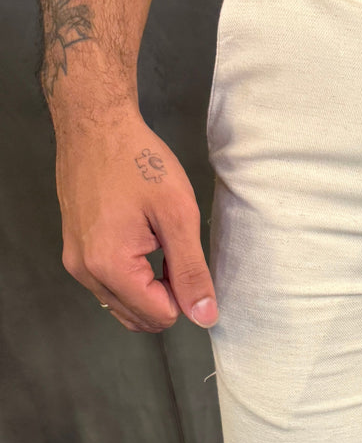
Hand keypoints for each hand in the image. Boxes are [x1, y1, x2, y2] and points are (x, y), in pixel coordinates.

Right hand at [54, 107, 217, 332]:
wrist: (95, 125)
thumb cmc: (138, 161)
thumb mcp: (177, 215)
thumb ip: (192, 271)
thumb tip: (205, 316)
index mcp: (110, 265)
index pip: (159, 315)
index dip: (184, 295)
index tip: (183, 255)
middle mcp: (85, 272)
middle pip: (140, 317)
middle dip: (166, 295)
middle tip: (172, 249)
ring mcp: (76, 263)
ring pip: (123, 306)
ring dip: (149, 288)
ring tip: (156, 243)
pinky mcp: (74, 252)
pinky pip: (109, 287)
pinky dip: (132, 279)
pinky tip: (141, 243)